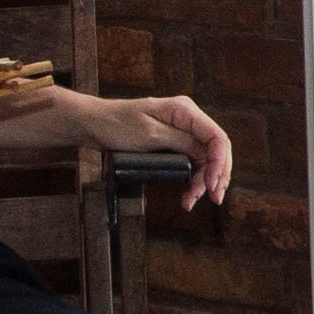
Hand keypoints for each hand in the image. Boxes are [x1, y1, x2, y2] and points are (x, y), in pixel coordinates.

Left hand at [84, 92, 233, 207]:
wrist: (93, 124)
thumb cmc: (117, 125)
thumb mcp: (150, 135)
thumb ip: (181, 142)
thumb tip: (206, 154)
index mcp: (185, 111)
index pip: (216, 137)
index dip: (219, 163)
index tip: (211, 185)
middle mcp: (188, 120)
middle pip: (215, 150)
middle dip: (216, 176)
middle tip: (212, 199)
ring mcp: (181, 132)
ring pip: (204, 159)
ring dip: (203, 182)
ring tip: (191, 201)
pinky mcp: (173, 143)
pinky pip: (191, 162)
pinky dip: (192, 179)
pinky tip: (187, 194)